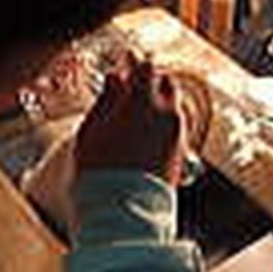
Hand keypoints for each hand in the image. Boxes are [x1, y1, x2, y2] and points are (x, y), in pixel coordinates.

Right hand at [75, 54, 184, 186]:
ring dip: (157, 100)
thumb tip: (116, 77)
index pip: (146, 67)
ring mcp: (177, 134)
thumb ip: (106, 98)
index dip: (134, 60)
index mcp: (144, 103)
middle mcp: (167, 115)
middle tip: (131, 81)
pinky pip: (174, 124)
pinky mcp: (180, 152)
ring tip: (136, 106)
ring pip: (172, 104)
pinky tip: (145, 126)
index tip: (126, 58)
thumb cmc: (99, 172)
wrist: (123, 212)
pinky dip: (162, 118)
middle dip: (149, 78)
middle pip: (165, 83)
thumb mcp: (92, 130)